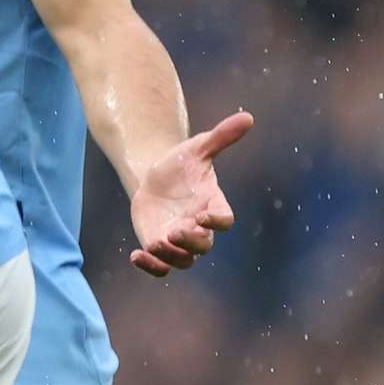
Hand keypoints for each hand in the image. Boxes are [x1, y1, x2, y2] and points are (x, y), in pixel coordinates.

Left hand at [127, 108, 253, 275]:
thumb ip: (221, 136)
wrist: (154, 177)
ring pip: (183, 261)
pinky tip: (136, 256)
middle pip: (204, 246)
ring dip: (170, 257)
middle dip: (192, 243)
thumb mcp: (197, 148)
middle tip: (175, 231)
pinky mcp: (159, 246)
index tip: (202, 215)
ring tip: (154, 244)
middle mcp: (199, 227)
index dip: (217, 221)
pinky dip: (151, 267)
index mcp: (212, 204)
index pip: (224, 221)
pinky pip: (160, 267)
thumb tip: (248, 117)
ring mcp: (179, 240)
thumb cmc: (180, 164)